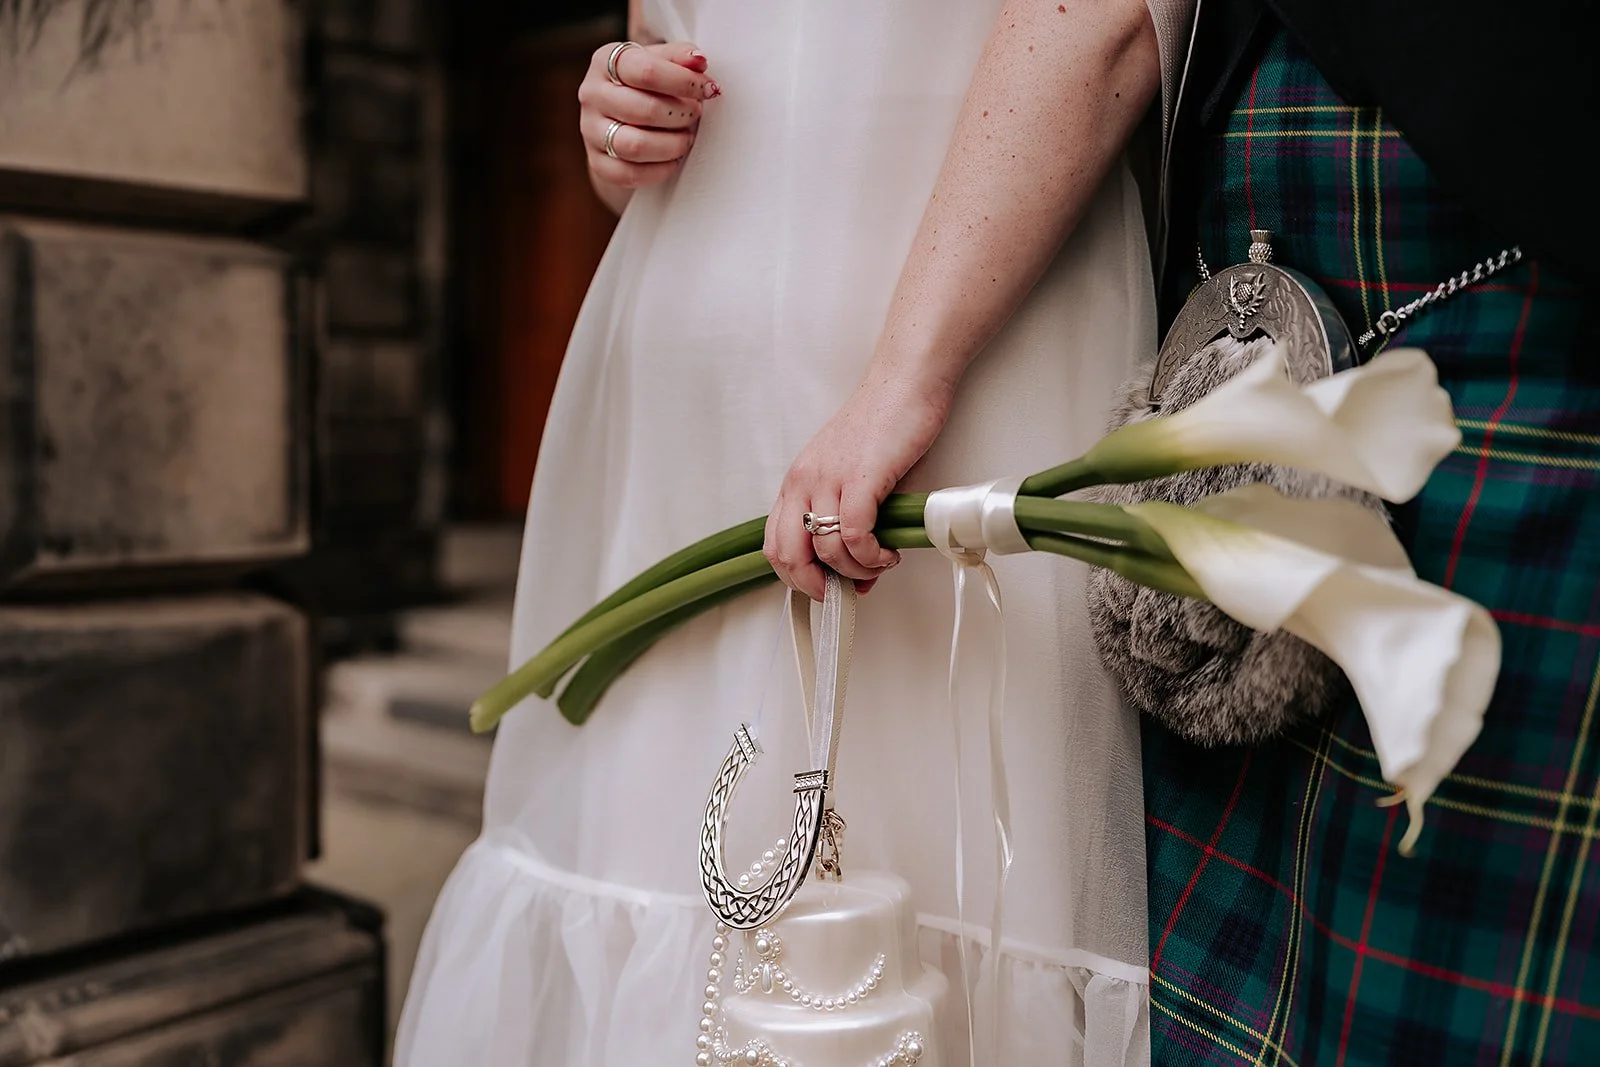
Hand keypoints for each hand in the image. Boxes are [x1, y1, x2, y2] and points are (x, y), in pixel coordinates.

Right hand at [579, 41, 720, 190]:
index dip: (685, 82)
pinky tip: (674, 158)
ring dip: (672, 144)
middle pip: (643, 110)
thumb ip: (680, 57)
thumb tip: (699, 61)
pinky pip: (631, 174)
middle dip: (681, 114)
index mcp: (606, 61)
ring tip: (687, 137)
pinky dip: (661, 169)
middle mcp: (592, 94)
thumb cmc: (644, 85)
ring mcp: (591, 130)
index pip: (647, 71)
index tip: (708, 89)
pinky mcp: (598, 162)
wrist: (617, 116)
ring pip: (635, 146)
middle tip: (696, 114)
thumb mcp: (659, 61)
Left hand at [765, 377, 952, 600]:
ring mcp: (828, 480)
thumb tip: (861, 568)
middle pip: (787, 556)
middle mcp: (804, 482)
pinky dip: (872, 556)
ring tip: (880, 563)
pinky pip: (854, 536)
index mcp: (797, 483)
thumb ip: (851, 520)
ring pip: (824, 552)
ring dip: (856, 571)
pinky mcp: (860, 478)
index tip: (828, 587)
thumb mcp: (854, 477)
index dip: (798, 578)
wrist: (906, 382)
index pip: (775, 545)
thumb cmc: (886, 426)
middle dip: (816, 586)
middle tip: (846, 591)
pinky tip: (887, 553)